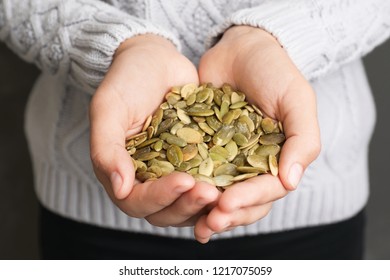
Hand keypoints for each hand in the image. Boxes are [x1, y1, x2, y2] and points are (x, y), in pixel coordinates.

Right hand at [89, 35, 219, 226]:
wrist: (155, 58)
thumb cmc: (127, 80)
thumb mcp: (109, 109)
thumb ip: (106, 149)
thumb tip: (119, 188)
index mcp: (123, 173)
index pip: (137, 202)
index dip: (159, 198)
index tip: (183, 181)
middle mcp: (149, 179)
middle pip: (167, 211)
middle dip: (188, 205)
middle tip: (211, 192)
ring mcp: (176, 171)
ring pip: (190, 203)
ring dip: (207, 203)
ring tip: (225, 191)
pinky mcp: (199, 160)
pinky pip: (210, 180)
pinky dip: (223, 186)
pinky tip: (239, 180)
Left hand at [194, 26, 320, 241]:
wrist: (241, 48)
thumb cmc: (275, 71)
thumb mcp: (297, 100)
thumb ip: (302, 140)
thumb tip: (290, 182)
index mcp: (278, 159)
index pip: (266, 190)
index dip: (248, 201)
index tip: (227, 204)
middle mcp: (251, 164)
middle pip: (242, 202)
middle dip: (226, 215)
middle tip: (208, 221)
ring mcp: (226, 158)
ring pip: (218, 194)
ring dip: (205, 210)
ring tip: (193, 221)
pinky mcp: (202, 147)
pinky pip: (195, 172)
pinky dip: (187, 188)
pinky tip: (175, 199)